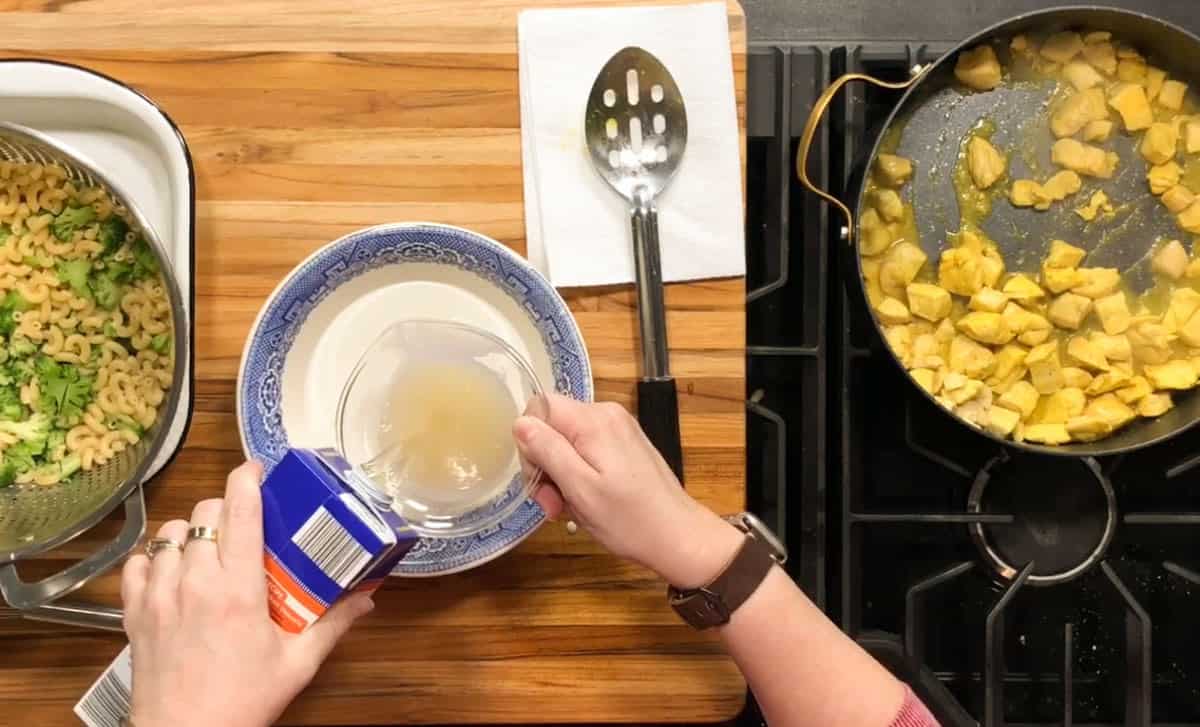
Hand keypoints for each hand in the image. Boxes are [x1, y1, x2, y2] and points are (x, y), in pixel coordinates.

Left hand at [120, 461, 373, 726]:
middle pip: (204, 515)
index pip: (239, 511)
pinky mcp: (136, 614)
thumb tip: (366, 598)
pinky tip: (171, 572)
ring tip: (209, 550)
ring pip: (169, 534)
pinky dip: (153, 559)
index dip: (246, 479)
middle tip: (244, 525)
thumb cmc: (240, 703)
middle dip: (225, 509)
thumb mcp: (298, 663)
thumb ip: (333, 623)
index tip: (256, 469)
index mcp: (238, 589)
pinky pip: (137, 564)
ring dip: (190, 533)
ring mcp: (159, 596)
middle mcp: (194, 583)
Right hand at [515, 394, 741, 588]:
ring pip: (567, 441)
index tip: (538, 480)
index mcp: (594, 420)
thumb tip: (521, 422)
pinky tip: (585, 501)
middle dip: (544, 465)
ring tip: (568, 509)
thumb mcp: (580, 489)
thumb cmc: (629, 520)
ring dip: (560, 476)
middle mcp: (606, 414)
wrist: (679, 538)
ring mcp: (618, 429)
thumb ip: (549, 451)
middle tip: (552, 505)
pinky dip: (578, 475)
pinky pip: (586, 450)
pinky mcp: (625, 445)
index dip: (529, 442)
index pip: (539, 407)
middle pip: (553, 425)